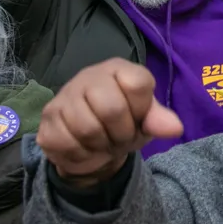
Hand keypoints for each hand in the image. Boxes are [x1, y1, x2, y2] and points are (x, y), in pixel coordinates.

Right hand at [37, 59, 182, 187]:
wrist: (91, 144)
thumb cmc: (124, 123)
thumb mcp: (145, 121)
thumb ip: (158, 120)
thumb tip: (175, 128)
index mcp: (118, 69)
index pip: (138, 83)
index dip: (141, 109)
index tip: (138, 117)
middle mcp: (89, 76)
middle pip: (112, 108)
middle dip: (121, 133)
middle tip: (120, 137)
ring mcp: (64, 97)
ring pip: (87, 128)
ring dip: (101, 146)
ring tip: (103, 142)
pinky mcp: (47, 120)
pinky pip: (66, 143)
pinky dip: (81, 154)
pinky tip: (84, 148)